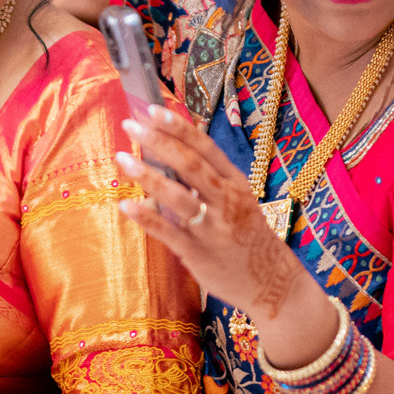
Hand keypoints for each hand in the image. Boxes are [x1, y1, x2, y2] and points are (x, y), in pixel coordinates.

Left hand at [115, 108, 305, 321]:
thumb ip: (206, 181)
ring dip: (147, 175)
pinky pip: (167, 231)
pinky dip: (146, 217)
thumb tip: (166, 154)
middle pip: (190, 164)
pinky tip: (126, 205)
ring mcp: (212, 228)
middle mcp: (227, 201)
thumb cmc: (246, 237)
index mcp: (236, 183)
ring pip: (177, 196)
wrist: (270, 283)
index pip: (205, 147)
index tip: (152, 110)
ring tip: (122, 158)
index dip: (177, 127)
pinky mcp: (198, 254)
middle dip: (158, 142)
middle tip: (130, 125)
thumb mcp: (237, 201)